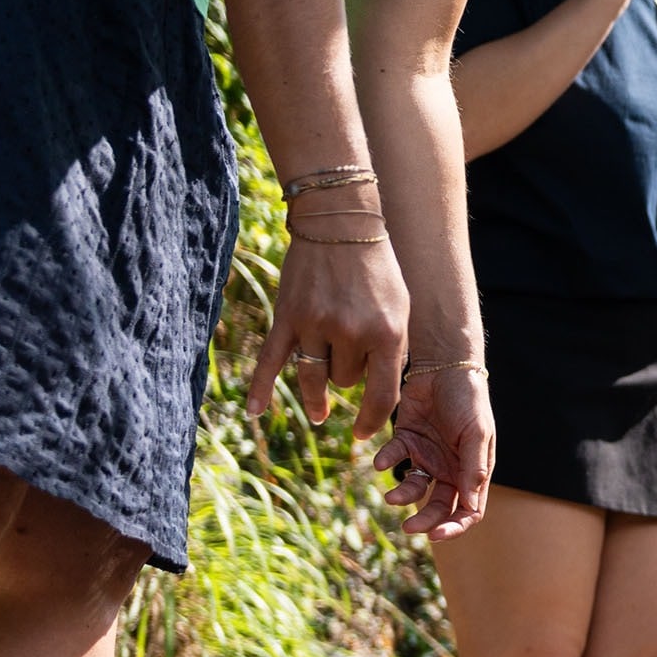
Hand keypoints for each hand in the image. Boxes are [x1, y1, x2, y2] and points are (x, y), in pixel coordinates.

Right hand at [248, 222, 410, 437]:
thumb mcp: (400, 310)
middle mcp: (351, 332)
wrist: (340, 225)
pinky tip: (256, 411)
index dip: (372, 419)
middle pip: (345, 381)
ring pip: (316, 377)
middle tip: (351, 356)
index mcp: (387, 333)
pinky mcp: (287, 316)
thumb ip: (392, 350)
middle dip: (349, 374)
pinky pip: (271, 361)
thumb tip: (384, 393)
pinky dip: (261, 388)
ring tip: (319, 411)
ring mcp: (316, 325)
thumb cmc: (377, 271)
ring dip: (318, 392)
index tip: (363, 432)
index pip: (382, 395)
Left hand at [371, 363, 494, 538]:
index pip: (469, 509)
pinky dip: (386, 462)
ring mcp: (428, 455)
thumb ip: (474, 468)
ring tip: (390, 497)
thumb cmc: (469, 399)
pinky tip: (381, 461)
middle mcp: (451, 468)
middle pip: (440, 505)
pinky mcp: (406, 440)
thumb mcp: (476, 433)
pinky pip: (394, 458)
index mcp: (473, 471)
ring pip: (414, 487)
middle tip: (409, 527)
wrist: (444, 366)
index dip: (455, 526)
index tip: (437, 534)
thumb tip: (470, 505)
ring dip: (403, 496)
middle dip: (426, 520)